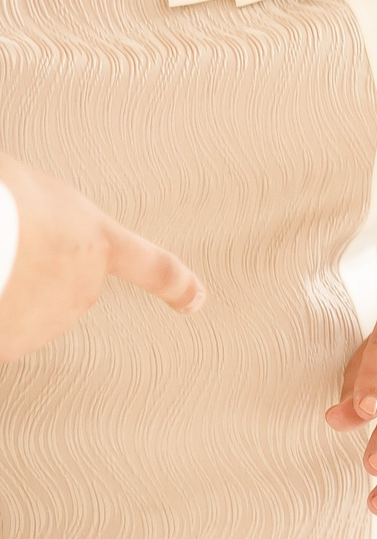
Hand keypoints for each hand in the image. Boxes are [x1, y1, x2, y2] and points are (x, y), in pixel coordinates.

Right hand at [0, 154, 205, 361]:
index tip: (195, 300)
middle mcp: (83, 288)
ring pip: (26, 311)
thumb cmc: (7, 201)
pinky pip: (2, 331)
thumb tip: (32, 230)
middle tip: (7, 248)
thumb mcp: (40, 193)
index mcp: (99, 242)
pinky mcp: (15, 345)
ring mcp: (51, 320)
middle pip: (62, 287)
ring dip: (7, 296)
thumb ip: (54, 220)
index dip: (176, 286)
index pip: (153, 267)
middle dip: (35, 274)